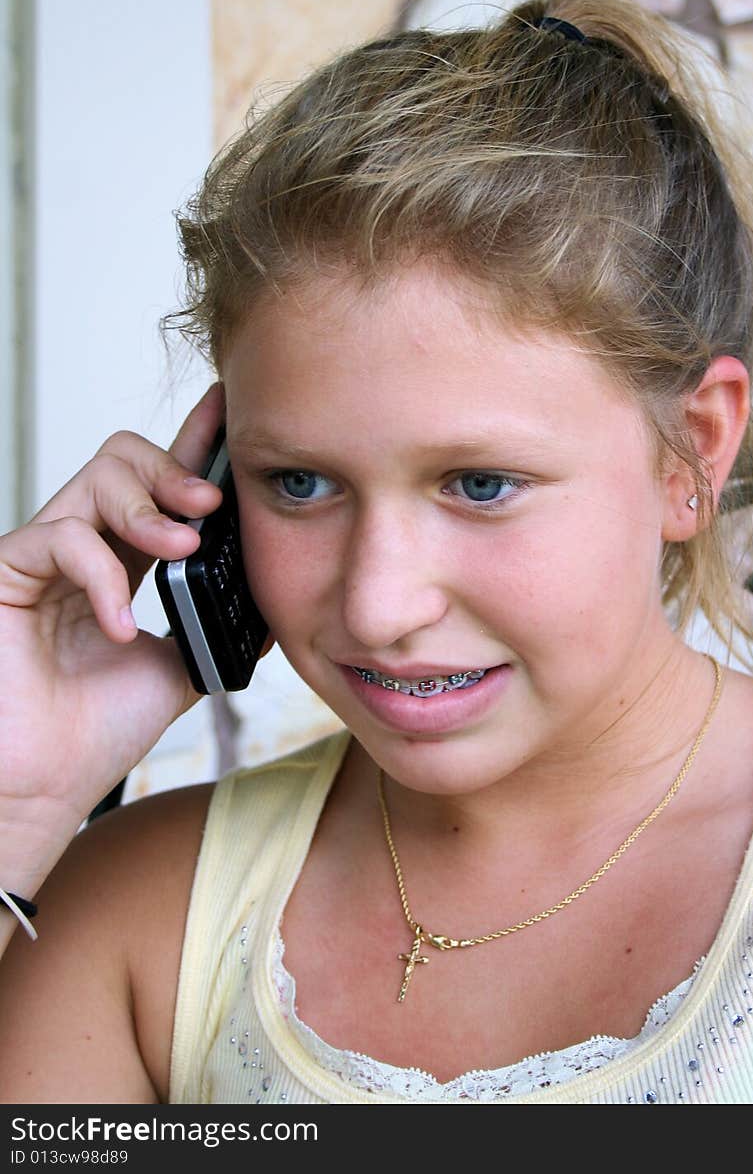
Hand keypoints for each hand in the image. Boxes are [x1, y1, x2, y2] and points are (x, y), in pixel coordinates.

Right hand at [0, 383, 227, 858]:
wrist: (43, 788)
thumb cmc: (95, 734)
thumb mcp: (183, 668)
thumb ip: (219, 622)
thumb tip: (278, 592)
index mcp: (122, 562)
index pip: (159, 485)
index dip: (194, 443)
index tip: (233, 412)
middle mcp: (82, 548)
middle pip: (123, 458)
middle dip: (175, 466)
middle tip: (212, 501)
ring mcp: (42, 556)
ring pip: (94, 479)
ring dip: (148, 508)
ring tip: (181, 550)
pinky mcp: (6, 572)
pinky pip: (60, 536)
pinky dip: (102, 577)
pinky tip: (121, 626)